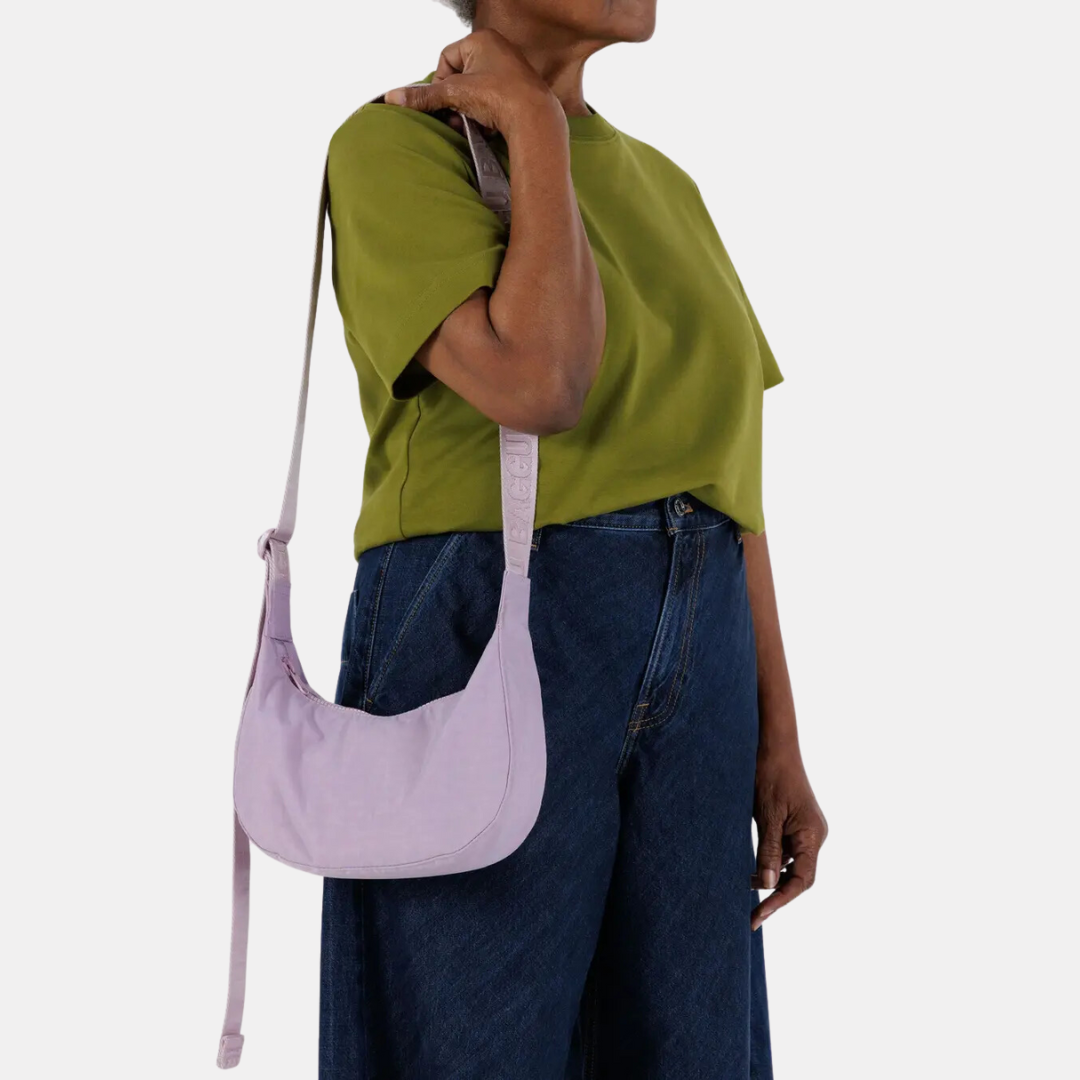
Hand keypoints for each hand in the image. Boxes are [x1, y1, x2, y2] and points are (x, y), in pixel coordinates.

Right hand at [383, 28, 564, 139]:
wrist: (535, 120)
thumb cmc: (501, 98)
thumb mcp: (455, 94)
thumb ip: (423, 96)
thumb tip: (392, 97)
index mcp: (482, 40)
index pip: (446, 59)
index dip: (441, 83)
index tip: (444, 101)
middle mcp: (498, 49)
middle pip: (460, 77)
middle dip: (455, 100)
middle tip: (456, 117)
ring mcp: (510, 70)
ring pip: (476, 91)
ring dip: (468, 110)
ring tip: (473, 123)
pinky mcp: (518, 91)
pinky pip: (492, 101)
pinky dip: (486, 114)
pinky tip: (488, 126)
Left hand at [750, 741, 827, 930]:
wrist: (773, 744)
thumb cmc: (769, 775)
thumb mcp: (766, 815)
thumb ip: (769, 851)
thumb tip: (768, 886)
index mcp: (812, 835)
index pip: (801, 880)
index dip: (780, 901)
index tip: (759, 916)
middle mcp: (815, 835)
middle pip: (800, 876)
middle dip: (777, 894)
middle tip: (752, 913)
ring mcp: (807, 829)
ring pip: (793, 864)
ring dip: (773, 877)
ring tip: (746, 886)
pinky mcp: (797, 823)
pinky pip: (788, 850)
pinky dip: (773, 861)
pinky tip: (755, 867)